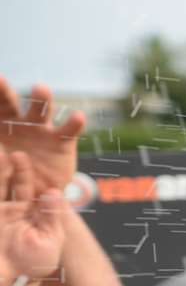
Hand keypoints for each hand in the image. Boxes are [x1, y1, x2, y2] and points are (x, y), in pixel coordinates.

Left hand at [0, 78, 85, 192]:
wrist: (37, 196)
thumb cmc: (8, 178)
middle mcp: (18, 122)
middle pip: (10, 102)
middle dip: (4, 92)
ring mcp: (41, 130)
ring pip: (40, 110)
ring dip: (40, 98)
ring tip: (40, 89)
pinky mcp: (62, 142)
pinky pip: (69, 130)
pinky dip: (74, 122)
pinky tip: (78, 116)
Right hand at [0, 151, 66, 285]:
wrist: (8, 283)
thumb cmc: (34, 266)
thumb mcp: (49, 240)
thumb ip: (51, 215)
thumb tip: (54, 191)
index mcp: (32, 212)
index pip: (30, 188)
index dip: (28, 174)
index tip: (29, 159)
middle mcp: (12, 208)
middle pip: (10, 182)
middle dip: (12, 168)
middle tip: (15, 153)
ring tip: (0, 154)